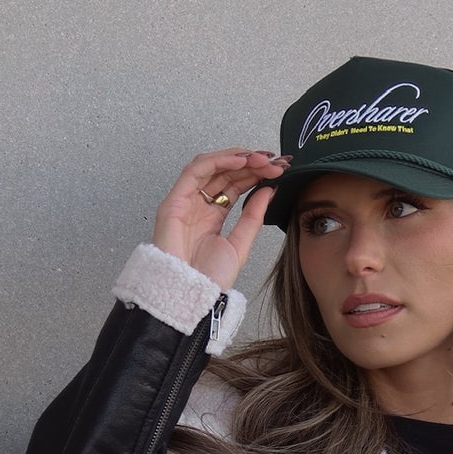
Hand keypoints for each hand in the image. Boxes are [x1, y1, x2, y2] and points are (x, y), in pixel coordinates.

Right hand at [152, 149, 291, 291]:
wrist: (191, 295)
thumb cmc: (208, 279)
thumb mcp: (240, 244)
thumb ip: (253, 217)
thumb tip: (269, 190)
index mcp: (212, 215)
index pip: (235, 184)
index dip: (255, 173)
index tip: (278, 169)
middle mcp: (198, 205)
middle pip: (225, 173)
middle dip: (251, 163)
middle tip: (274, 162)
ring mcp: (185, 201)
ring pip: (210, 166)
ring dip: (236, 158)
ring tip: (260, 159)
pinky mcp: (174, 201)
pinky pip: (194, 171)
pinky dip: (217, 161)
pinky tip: (239, 161)